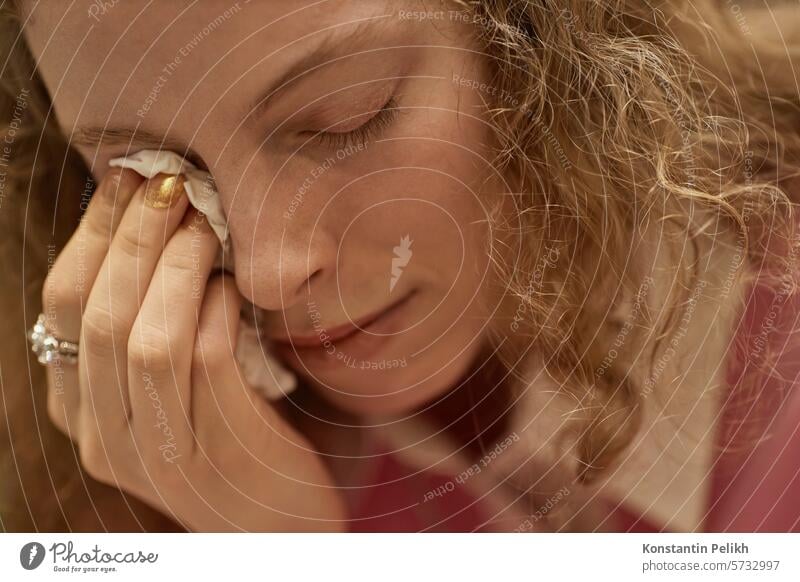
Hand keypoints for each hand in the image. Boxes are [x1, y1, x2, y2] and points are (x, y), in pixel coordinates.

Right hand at [41, 169, 345, 530]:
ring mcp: (160, 456)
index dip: (90, 237)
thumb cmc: (226, 440)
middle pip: (98, 318)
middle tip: (168, 183)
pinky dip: (217, 312)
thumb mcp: (167, 391)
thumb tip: (147, 223)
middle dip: (131, 238)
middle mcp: (106, 440)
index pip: (60, 310)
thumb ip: (144, 327)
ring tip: (205, 224)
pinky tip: (233, 287)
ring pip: (147, 342)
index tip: (123, 182)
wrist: (277, 528)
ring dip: (175, 269)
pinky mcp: (222, 457)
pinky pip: (208, 366)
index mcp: (80, 414)